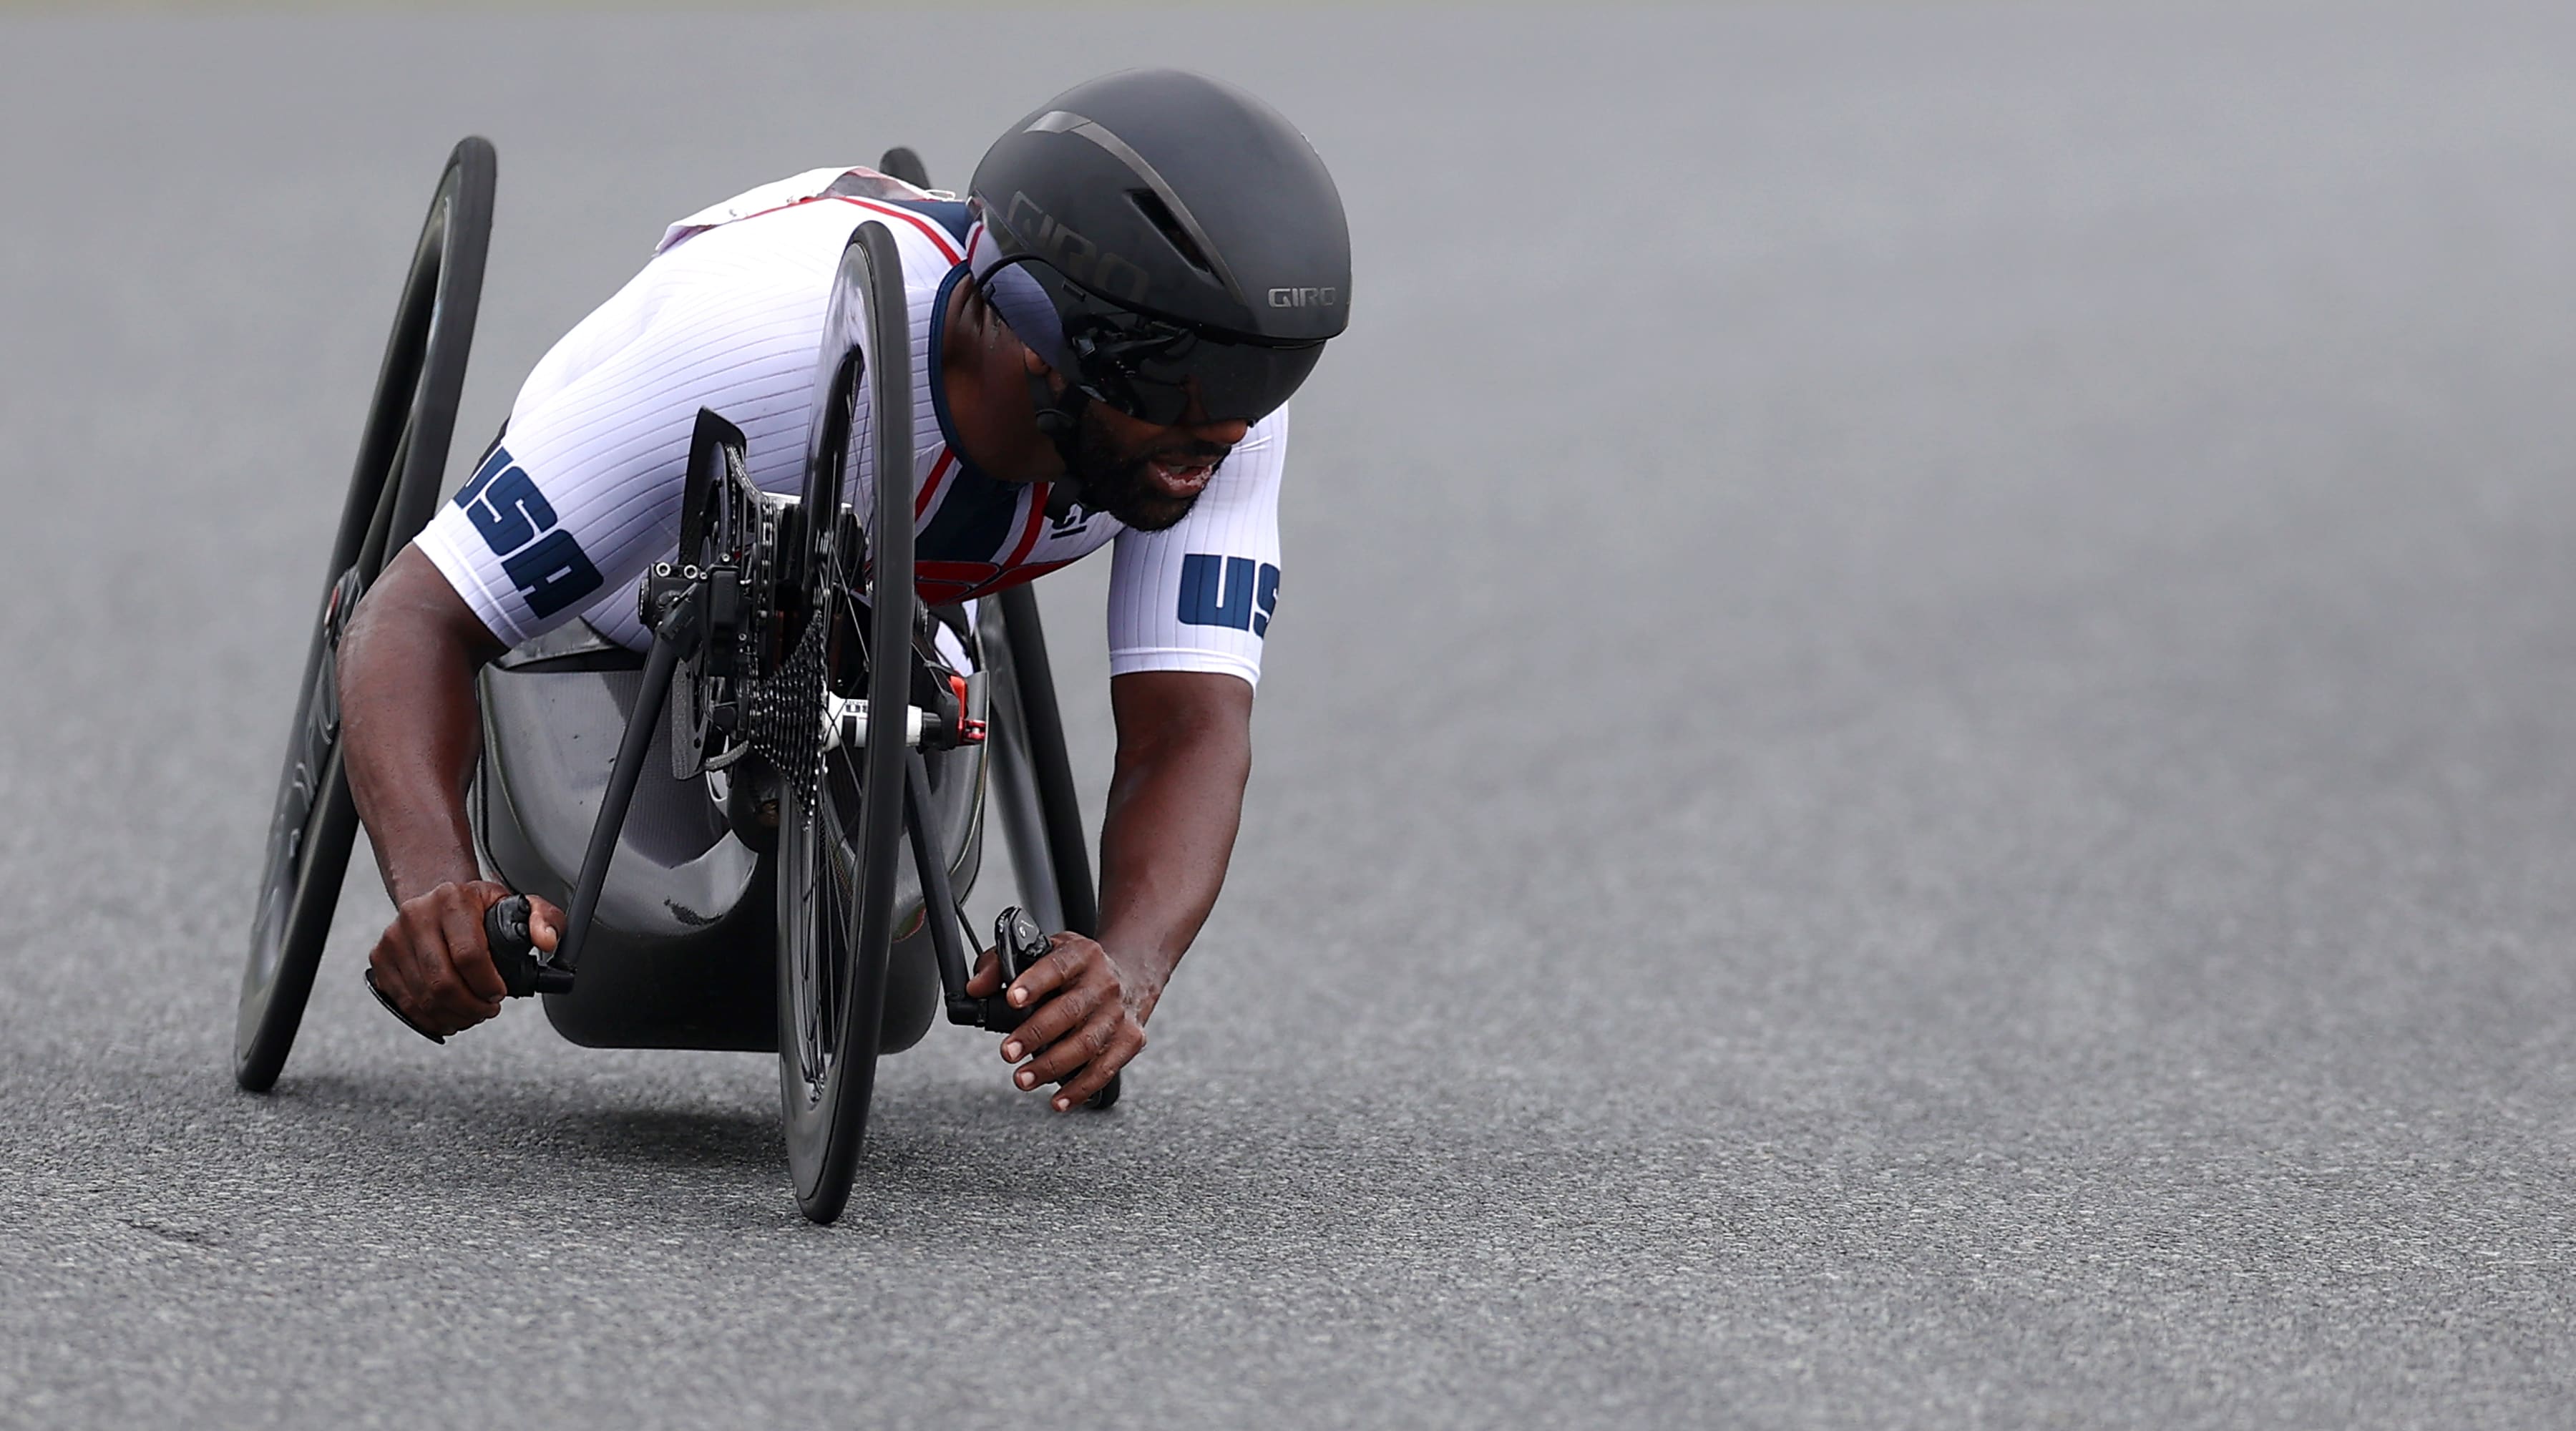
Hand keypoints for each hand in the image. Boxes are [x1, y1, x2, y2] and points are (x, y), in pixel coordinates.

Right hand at [366, 880, 562, 1038]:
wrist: (437, 900)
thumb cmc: (479, 908)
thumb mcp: (518, 904)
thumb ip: (544, 918)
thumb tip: (546, 940)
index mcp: (452, 899)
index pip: (469, 955)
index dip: (487, 984)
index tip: (500, 994)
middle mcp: (416, 915)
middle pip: (442, 982)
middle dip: (471, 1007)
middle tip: (487, 1010)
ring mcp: (393, 938)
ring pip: (422, 997)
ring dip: (452, 1016)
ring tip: (472, 1014)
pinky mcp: (380, 958)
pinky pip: (403, 1002)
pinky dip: (429, 1018)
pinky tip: (449, 1015)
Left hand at [965, 932, 1150, 1109]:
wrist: (1132, 975)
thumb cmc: (1078, 969)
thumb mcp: (1045, 950)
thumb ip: (1002, 964)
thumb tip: (975, 988)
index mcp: (1082, 955)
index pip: (1057, 966)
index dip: (1034, 983)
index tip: (1011, 999)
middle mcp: (1104, 983)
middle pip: (1070, 1010)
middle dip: (1035, 1034)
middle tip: (1008, 1053)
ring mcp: (1119, 1014)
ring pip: (1086, 1044)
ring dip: (1052, 1066)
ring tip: (1023, 1079)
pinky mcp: (1130, 1040)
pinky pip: (1105, 1069)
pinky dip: (1081, 1088)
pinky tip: (1058, 1100)